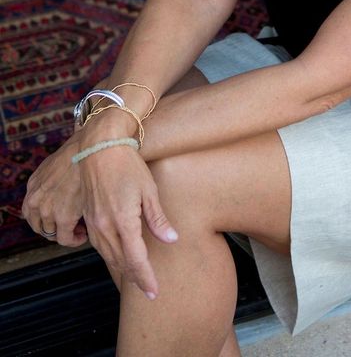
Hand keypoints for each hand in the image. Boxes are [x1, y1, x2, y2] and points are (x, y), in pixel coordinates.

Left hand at [22, 136, 87, 246]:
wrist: (89, 148)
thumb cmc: (79, 151)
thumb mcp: (55, 165)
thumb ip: (51, 179)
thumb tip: (62, 188)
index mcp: (33, 186)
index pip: (31, 212)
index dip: (46, 218)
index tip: (59, 218)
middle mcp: (35, 200)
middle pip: (39, 226)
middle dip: (54, 228)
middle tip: (70, 226)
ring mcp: (48, 210)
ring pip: (52, 234)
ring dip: (66, 233)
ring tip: (80, 228)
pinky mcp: (64, 217)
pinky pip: (65, 239)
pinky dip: (74, 240)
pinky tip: (83, 235)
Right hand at [78, 145, 177, 298]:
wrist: (99, 148)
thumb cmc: (128, 165)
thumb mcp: (148, 189)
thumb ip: (158, 219)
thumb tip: (172, 240)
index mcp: (123, 221)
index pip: (136, 260)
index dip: (146, 278)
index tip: (154, 292)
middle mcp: (105, 226)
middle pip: (121, 262)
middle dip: (135, 278)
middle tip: (148, 289)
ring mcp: (94, 223)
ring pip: (108, 256)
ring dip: (122, 269)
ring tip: (136, 278)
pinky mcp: (88, 218)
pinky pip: (99, 246)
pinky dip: (110, 256)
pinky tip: (119, 256)